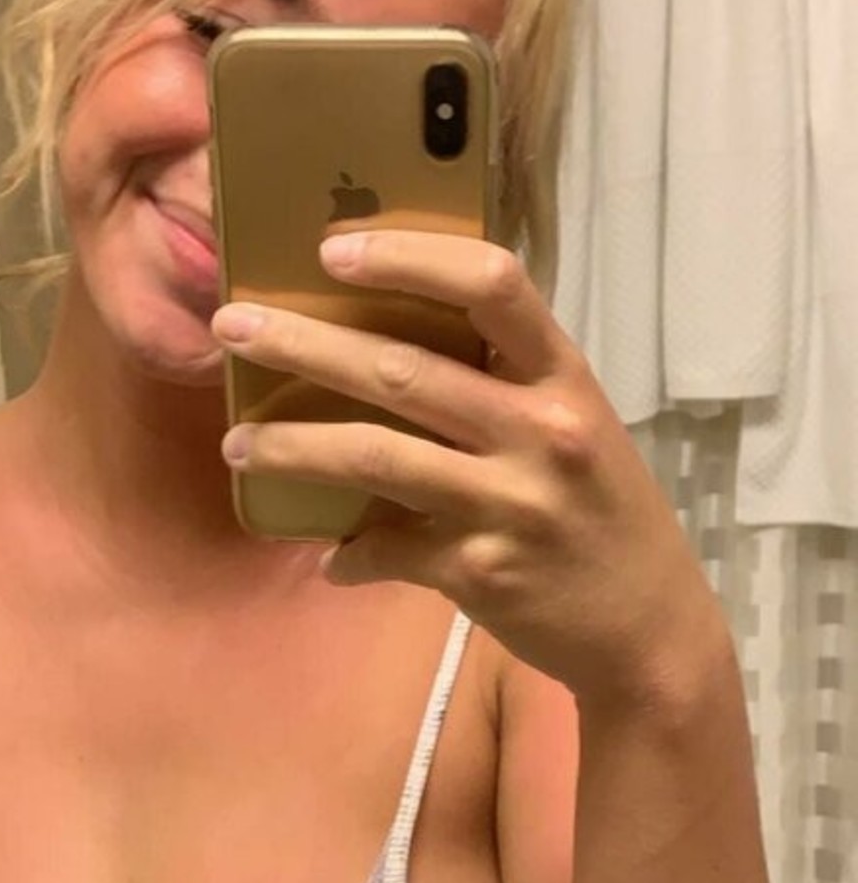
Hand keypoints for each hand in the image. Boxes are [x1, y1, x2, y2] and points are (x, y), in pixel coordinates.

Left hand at [212, 232, 721, 706]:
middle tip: (232, 324)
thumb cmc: (602, 515)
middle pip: (403, 369)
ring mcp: (510, 502)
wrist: (651, 632)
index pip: (492, 284)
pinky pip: (387, 549)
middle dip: (303, 343)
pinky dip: (348, 554)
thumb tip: (387, 352)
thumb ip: (505, 386)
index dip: (407, 256)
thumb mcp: (577, 430)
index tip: (332, 249)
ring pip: (374, 455)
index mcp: (564, 379)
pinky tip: (329, 557)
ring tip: (236, 442)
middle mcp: (541, 431)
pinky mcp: (481, 570)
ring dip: (291, 446)